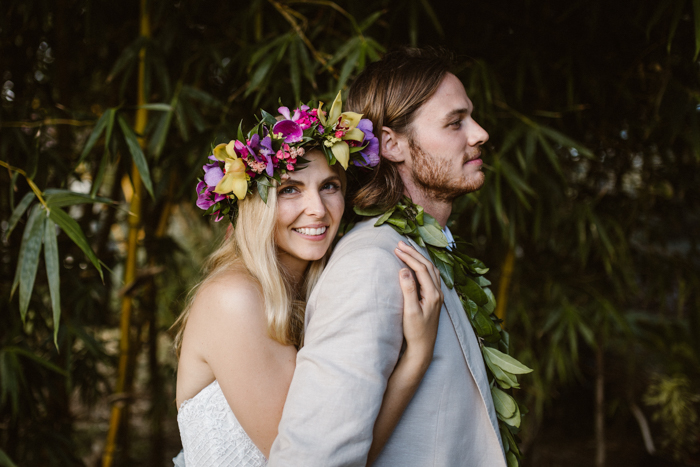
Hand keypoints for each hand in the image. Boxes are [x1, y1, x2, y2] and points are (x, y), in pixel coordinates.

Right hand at [394, 241, 443, 369]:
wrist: (423, 348)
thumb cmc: (415, 332)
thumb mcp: (409, 311)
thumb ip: (408, 290)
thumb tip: (404, 270)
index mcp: (433, 294)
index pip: (421, 268)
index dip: (409, 257)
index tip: (396, 249)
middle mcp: (438, 292)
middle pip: (427, 266)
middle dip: (414, 253)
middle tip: (400, 244)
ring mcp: (438, 296)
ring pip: (431, 270)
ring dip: (419, 258)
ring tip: (407, 250)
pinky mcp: (434, 299)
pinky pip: (431, 276)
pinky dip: (423, 266)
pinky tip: (416, 265)